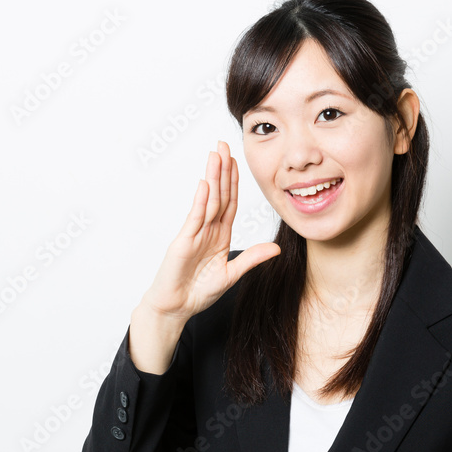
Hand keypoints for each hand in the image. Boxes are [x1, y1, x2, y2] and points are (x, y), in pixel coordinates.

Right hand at [141, 140, 280, 320]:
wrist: (175, 307)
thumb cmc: (197, 292)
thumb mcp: (231, 275)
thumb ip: (251, 259)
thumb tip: (275, 249)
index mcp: (219, 235)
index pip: (229, 203)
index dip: (234, 181)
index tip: (237, 160)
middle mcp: (206, 230)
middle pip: (218, 194)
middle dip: (222, 169)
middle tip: (224, 144)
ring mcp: (194, 234)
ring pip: (208, 200)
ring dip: (213, 177)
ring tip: (216, 154)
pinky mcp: (183, 242)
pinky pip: (195, 218)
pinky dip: (201, 200)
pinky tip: (205, 183)